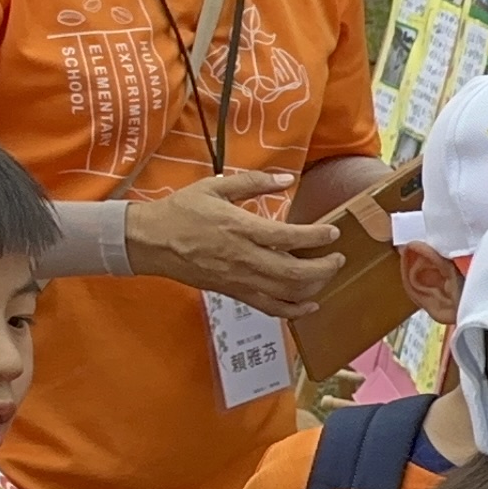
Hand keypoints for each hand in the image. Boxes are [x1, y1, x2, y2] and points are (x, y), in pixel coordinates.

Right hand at [124, 170, 343, 317]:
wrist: (149, 241)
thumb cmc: (181, 211)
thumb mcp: (215, 186)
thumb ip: (254, 182)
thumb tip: (287, 178)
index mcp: (240, 228)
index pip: (290, 237)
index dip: (318, 237)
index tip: (333, 232)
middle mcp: (243, 257)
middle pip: (295, 272)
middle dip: (325, 267)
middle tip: (338, 258)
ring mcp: (238, 279)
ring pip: (286, 293)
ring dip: (314, 287)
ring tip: (327, 275)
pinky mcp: (232, 292)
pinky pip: (268, 307)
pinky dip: (293, 310)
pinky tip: (309, 305)